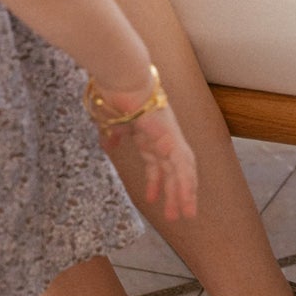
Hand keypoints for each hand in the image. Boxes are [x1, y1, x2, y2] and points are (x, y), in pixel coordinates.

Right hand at [98, 102, 197, 221]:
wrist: (121, 79)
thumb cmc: (114, 95)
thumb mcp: (111, 122)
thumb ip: (113, 134)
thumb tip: (110, 144)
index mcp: (149, 135)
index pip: (158, 163)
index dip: (156, 182)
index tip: (152, 199)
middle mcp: (163, 138)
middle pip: (173, 171)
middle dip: (174, 193)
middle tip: (176, 216)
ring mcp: (169, 137)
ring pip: (182, 171)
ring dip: (184, 193)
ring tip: (186, 215)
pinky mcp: (171, 137)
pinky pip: (182, 165)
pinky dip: (185, 183)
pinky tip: (186, 199)